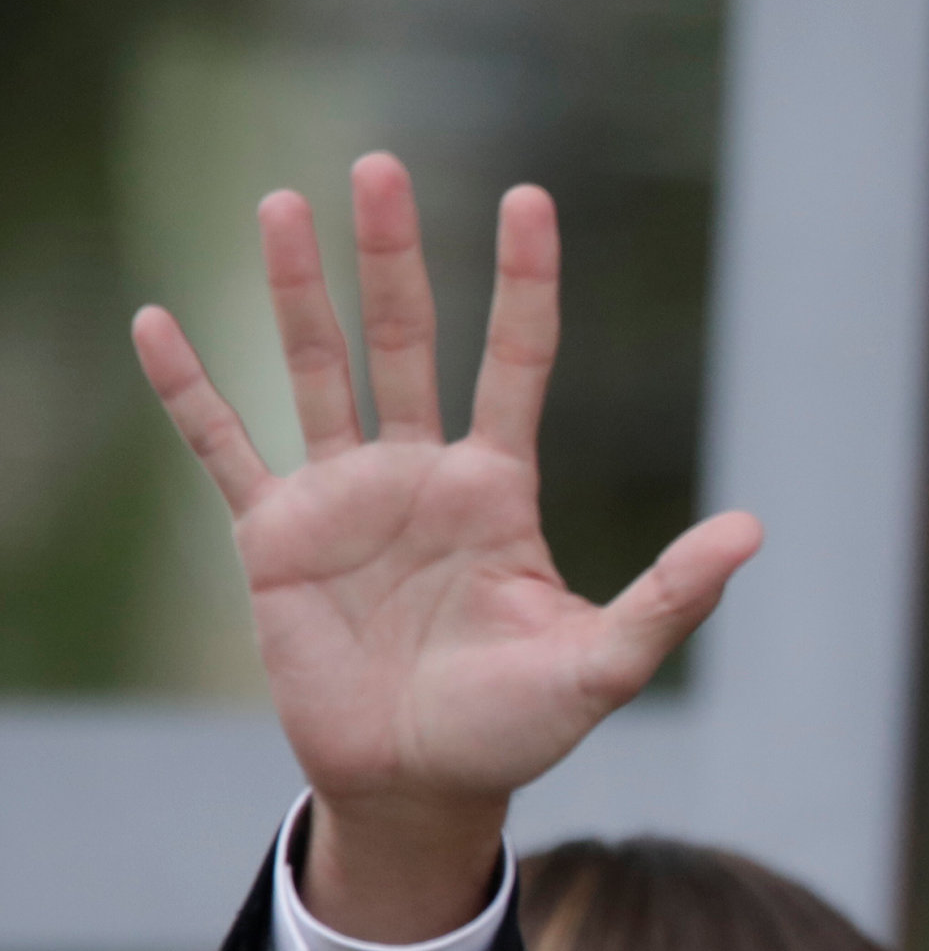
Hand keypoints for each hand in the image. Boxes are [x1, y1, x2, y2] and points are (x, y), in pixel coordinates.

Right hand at [134, 154, 759, 939]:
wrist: (420, 785)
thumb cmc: (516, 726)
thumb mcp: (605, 664)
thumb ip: (672, 596)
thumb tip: (752, 531)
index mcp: (498, 489)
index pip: (516, 360)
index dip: (524, 282)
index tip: (530, 197)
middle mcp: (420, 474)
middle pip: (405, 341)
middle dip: (393, 257)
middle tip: (382, 165)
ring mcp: (344, 499)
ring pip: (316, 370)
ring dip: (296, 290)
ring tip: (283, 202)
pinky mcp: (275, 539)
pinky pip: (224, 449)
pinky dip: (189, 391)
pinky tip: (155, 324)